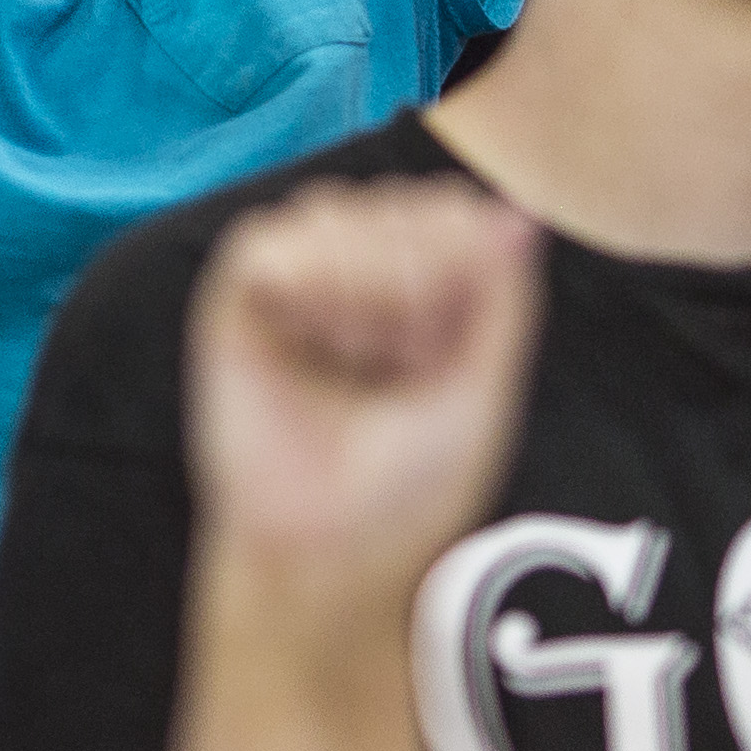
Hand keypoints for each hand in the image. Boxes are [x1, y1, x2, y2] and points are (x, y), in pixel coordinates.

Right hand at [187, 181, 544, 613]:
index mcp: (419, 294)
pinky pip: (268, 241)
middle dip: (418, 277)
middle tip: (402, 362)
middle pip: (399, 201)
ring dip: (365, 281)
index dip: (464, 263)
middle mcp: (354, 279)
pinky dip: (308, 281)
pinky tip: (320, 338)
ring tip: (358, 356)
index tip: (450, 350)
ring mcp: (294, 286)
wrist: (334, 549)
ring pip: (336, 208)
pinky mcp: (235, 305)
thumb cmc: (409, 488)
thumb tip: (515, 211)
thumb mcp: (485, 388)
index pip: (451, 209)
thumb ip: (503, 295)